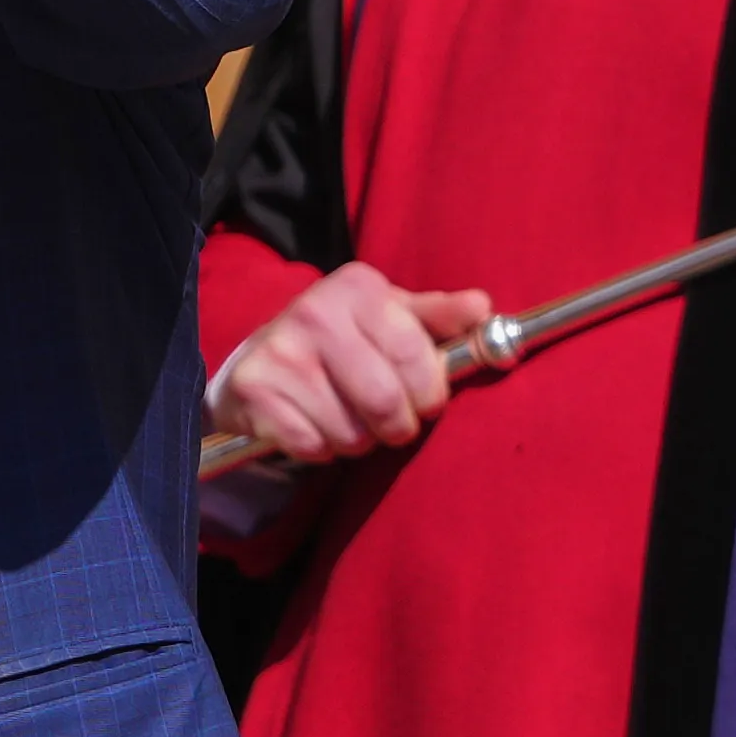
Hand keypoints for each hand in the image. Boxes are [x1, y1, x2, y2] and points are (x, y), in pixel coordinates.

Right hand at [206, 263, 494, 462]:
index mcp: (358, 287)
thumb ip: (440, 317)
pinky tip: (317, 424)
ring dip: (359, 440)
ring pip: (349, 431)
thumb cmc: (347, 339)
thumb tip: (483, 308)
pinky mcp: (253, 390)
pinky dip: (323, 449)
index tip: (427, 400)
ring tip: (350, 417)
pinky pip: (312, 446)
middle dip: (398, 425)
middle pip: (384, 400)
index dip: (430, 391)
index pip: (414, 354)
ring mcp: (279, 350)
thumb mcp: (393, 318)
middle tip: (392, 420)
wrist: (264, 356)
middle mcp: (314, 310)